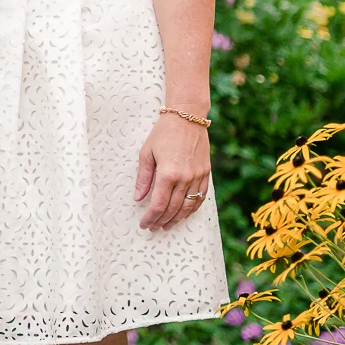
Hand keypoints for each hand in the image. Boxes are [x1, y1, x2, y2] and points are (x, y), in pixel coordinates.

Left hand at [135, 111, 210, 229]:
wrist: (187, 117)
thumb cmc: (163, 133)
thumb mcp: (147, 153)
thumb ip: (143, 178)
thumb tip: (138, 198)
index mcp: (168, 173)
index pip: (158, 205)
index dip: (150, 218)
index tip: (144, 224)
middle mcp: (185, 178)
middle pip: (173, 209)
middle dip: (161, 221)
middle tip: (153, 227)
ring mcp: (198, 176)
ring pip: (188, 207)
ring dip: (177, 219)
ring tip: (166, 225)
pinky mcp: (206, 173)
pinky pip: (201, 198)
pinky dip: (192, 209)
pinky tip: (184, 214)